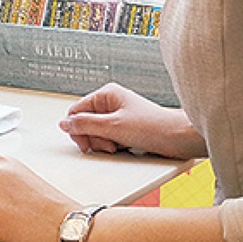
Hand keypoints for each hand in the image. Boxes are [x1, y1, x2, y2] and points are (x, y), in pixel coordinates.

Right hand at [59, 83, 205, 158]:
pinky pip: (109, 138)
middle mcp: (110, 103)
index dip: (77, 129)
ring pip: (96, 133)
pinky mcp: (125, 128)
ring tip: (119, 146)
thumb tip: (63, 123)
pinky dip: (113, 146)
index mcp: (106, 94)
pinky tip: (124, 147)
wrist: (179, 138)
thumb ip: (84, 125)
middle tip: (108, 145)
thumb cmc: (152, 127)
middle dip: (93, 138)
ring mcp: (118, 116)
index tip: (86, 143)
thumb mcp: (113, 127)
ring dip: (104, 144)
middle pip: (85, 123)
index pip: (76, 111)